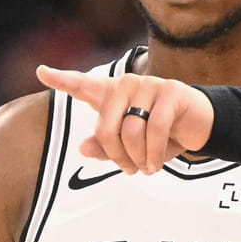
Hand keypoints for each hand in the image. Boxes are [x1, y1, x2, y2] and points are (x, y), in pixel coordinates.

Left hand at [36, 65, 214, 173]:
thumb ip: (105, 147)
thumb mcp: (131, 147)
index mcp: (112, 94)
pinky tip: (155, 164)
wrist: (199, 126)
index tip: (41, 72)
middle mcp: (126, 84)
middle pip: (106, 126)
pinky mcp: (170, 92)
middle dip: (116, 156)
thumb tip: (83, 147)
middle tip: (128, 170)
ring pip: (130, 130)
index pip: (83, 85)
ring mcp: (149, 85)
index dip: (61, 79)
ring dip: (137, 158)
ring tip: (146, 167)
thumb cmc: (160, 135)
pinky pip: (153, 130)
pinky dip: (153, 154)